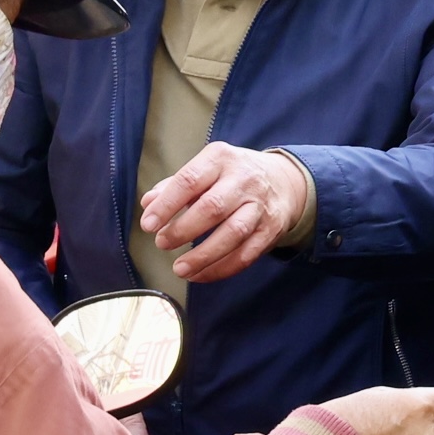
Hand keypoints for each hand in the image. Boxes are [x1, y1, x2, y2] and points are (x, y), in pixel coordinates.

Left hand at [141, 144, 311, 284]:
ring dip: (203, 255)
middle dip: (183, 230)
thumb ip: (175, 186)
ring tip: (180, 269)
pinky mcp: (271, 230)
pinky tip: (200, 275)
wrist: (284, 181)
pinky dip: (221, 269)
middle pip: (213, 208)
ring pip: (233, 233)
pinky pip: (246, 254)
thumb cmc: (233, 176)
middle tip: (162, 243)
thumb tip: (148, 204)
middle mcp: (244, 180)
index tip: (148, 224)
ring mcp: (260, 206)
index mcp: (221, 159)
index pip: (190, 180)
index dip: (167, 204)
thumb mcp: (206, 168)